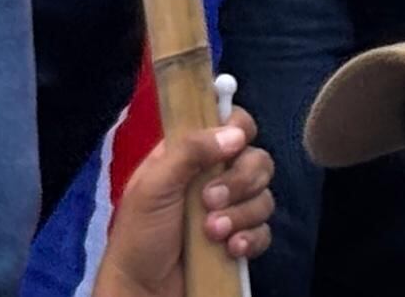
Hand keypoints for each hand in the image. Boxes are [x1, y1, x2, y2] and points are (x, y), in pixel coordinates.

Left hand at [96, 107, 275, 296]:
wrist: (144, 290)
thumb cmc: (140, 234)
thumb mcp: (154, 186)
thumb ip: (189, 152)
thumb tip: (234, 134)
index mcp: (190, 155)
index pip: (228, 124)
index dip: (238, 129)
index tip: (234, 145)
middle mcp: (213, 176)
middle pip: (256, 159)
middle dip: (239, 181)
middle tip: (209, 201)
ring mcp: (229, 209)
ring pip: (264, 195)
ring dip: (240, 215)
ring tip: (211, 233)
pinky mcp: (239, 240)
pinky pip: (264, 230)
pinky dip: (251, 239)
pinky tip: (231, 250)